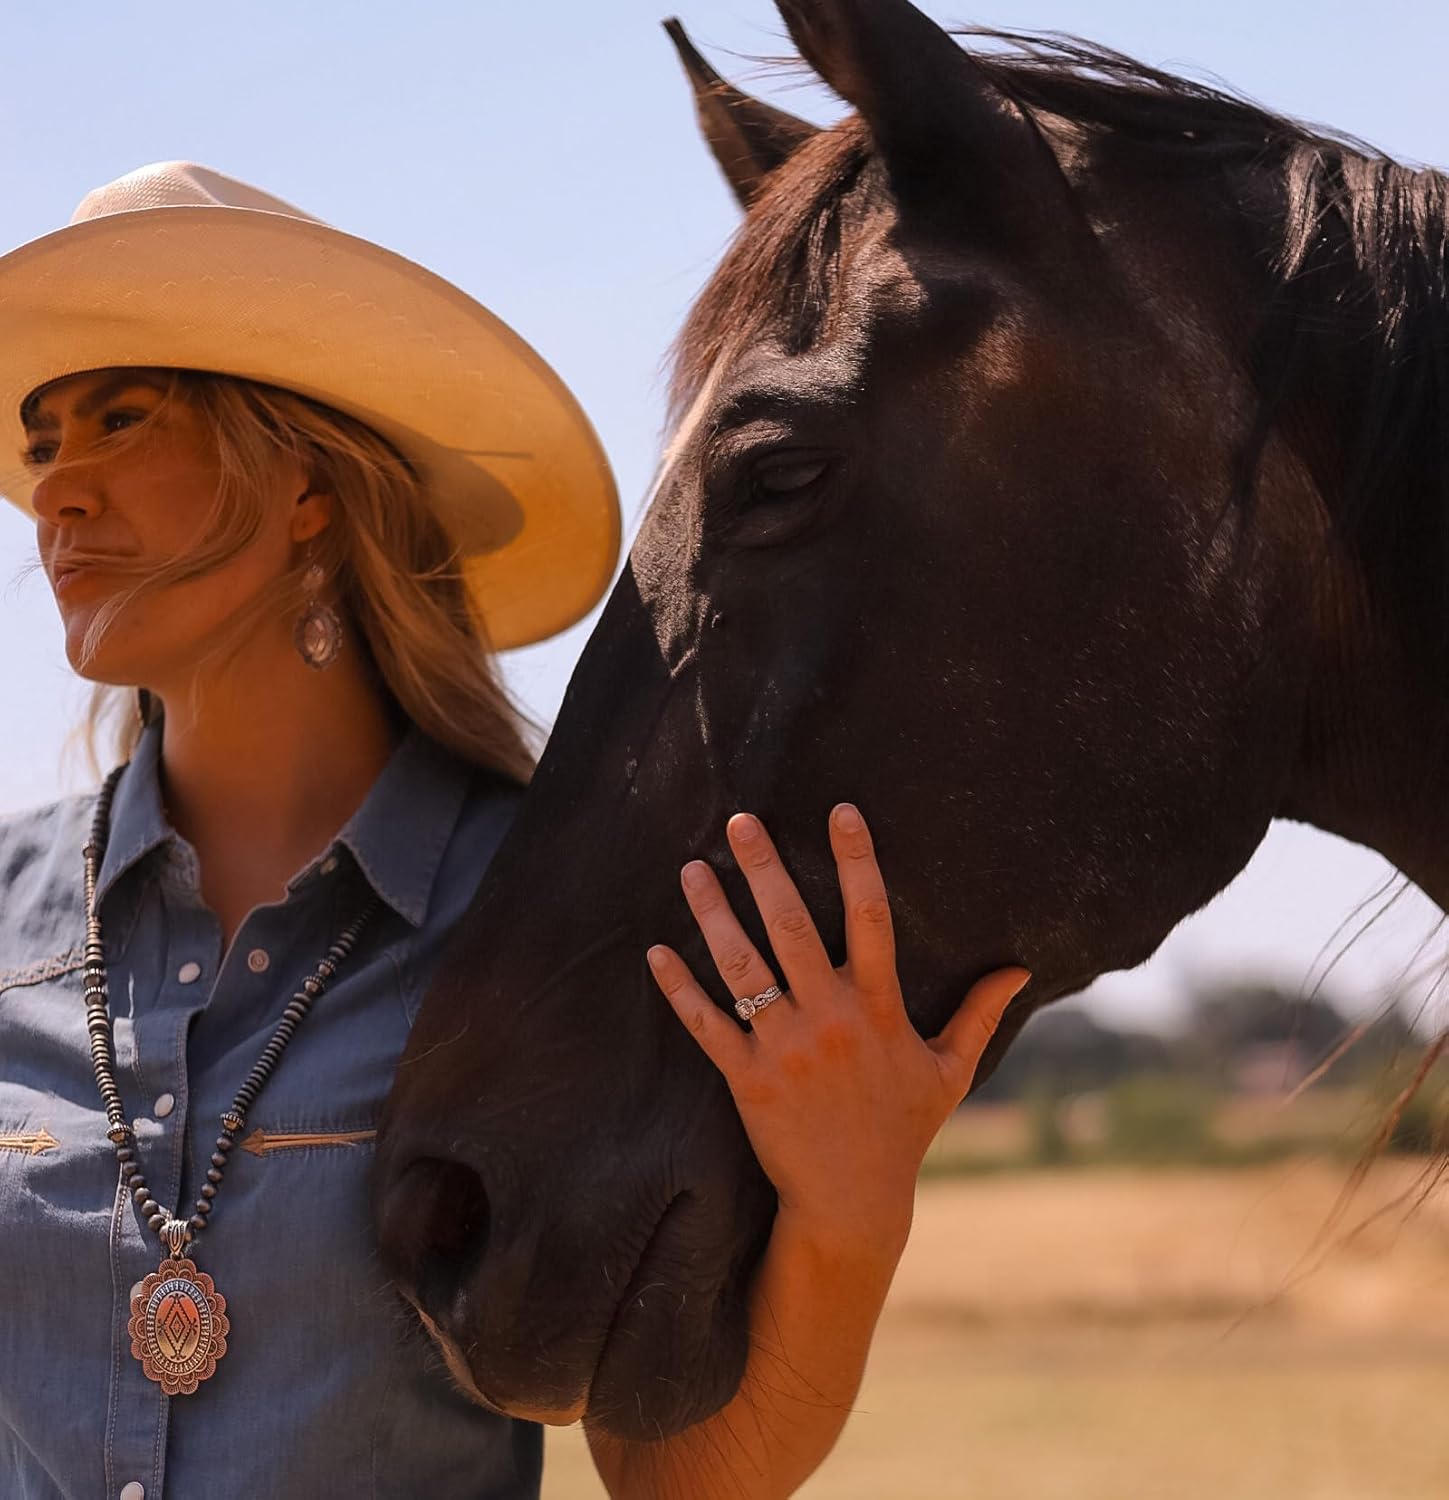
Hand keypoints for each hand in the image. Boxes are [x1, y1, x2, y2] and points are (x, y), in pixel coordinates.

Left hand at [645, 804, 1029, 1256]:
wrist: (853, 1203)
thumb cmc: (902, 1133)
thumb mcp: (949, 1071)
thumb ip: (978, 1014)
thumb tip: (1020, 970)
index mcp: (878, 1009)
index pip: (872, 917)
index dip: (857, 860)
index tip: (841, 811)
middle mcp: (830, 1019)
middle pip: (791, 926)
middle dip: (764, 868)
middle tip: (740, 820)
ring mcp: (785, 1049)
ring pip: (742, 967)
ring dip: (713, 914)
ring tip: (690, 869)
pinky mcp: (747, 1080)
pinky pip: (707, 1026)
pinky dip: (680, 989)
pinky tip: (657, 951)